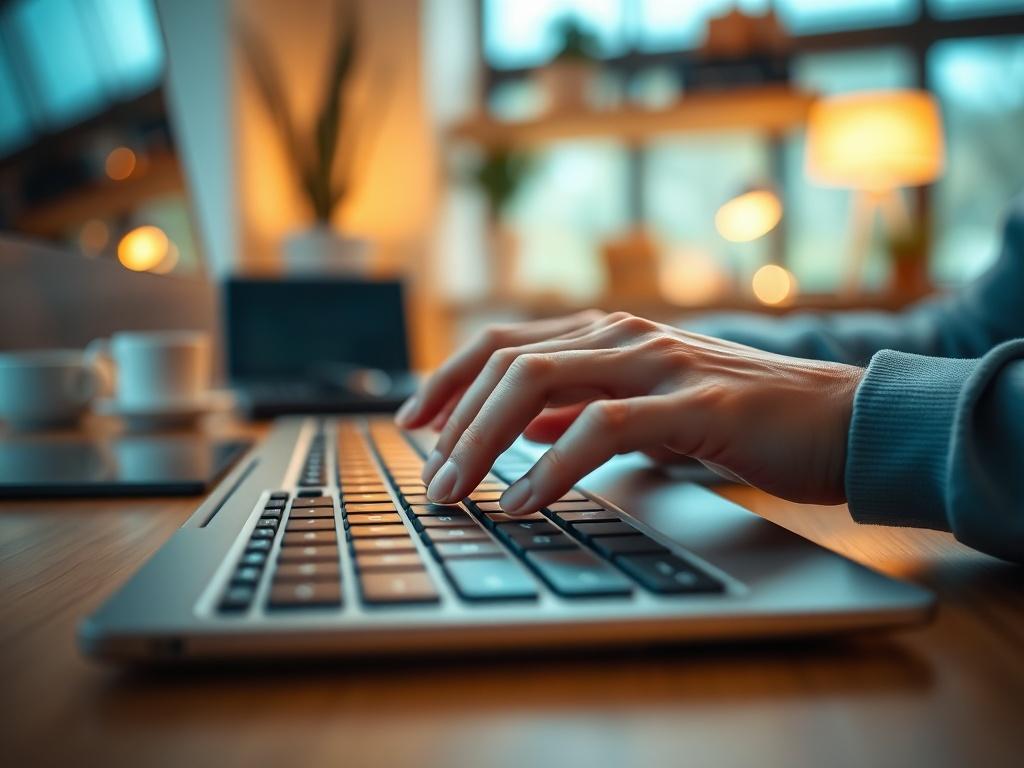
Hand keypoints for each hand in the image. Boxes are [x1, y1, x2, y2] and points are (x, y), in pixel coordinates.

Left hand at [396, 312, 863, 513]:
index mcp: (612, 333)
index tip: (412, 421)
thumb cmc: (746, 417)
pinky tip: (526, 500)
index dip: (448, 377)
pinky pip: (603, 427)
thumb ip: (587, 405)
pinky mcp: (697, 404)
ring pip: (541, 382)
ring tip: (458, 491)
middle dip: (454, 420)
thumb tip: (523, 426)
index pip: (505, 341)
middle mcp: (627, 335)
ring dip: (484, 441)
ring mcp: (660, 363)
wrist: (845, 419)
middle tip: (429, 478)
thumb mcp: (650, 405)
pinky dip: (553, 464)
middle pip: (508, 360)